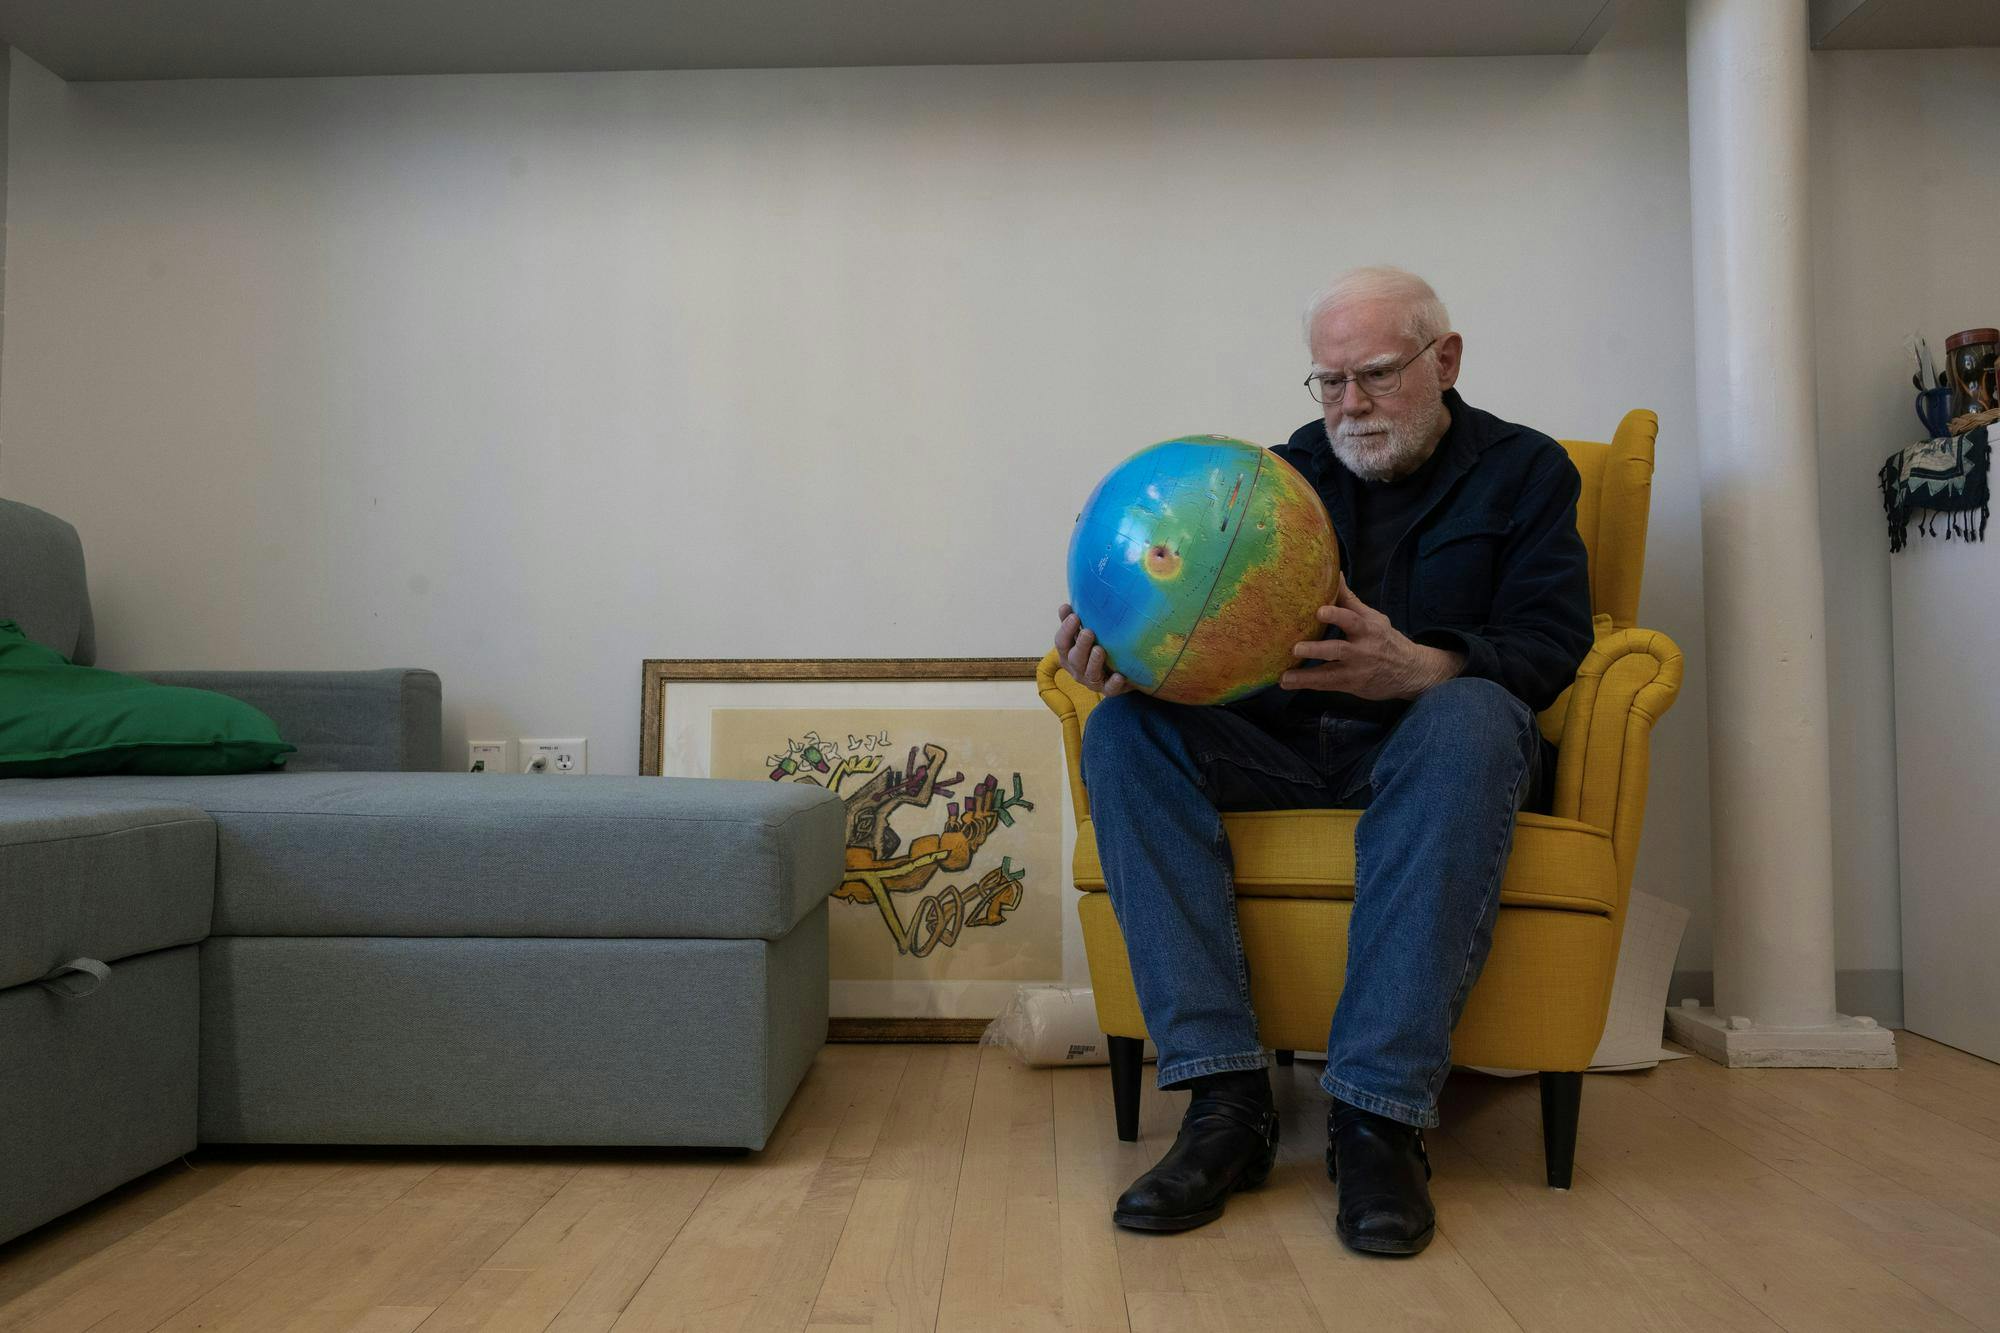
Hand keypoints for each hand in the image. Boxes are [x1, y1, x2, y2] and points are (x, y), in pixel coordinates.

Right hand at [1054, 603, 1131, 696]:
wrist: (1117, 671)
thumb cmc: (1096, 647)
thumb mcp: (1084, 635)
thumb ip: (1074, 622)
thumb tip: (1066, 605)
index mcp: (1068, 654)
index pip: (1061, 642)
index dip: (1066, 630)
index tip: (1074, 615)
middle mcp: (1077, 668)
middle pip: (1074, 658)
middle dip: (1081, 645)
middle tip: (1088, 632)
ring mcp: (1091, 681)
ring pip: (1090, 673)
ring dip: (1094, 661)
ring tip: (1100, 650)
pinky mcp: (1107, 690)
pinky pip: (1109, 689)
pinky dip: (1114, 683)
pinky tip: (1119, 676)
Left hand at [1280, 576, 1463, 700]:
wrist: (1411, 672)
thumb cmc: (1385, 639)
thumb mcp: (1373, 618)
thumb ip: (1350, 600)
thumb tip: (1335, 573)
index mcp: (1368, 628)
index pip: (1352, 619)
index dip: (1336, 615)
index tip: (1319, 611)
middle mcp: (1363, 649)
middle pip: (1339, 649)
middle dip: (1317, 650)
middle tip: (1296, 648)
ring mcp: (1357, 670)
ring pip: (1330, 673)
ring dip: (1306, 676)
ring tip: (1285, 676)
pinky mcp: (1352, 684)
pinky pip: (1328, 685)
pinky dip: (1308, 684)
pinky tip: (1288, 683)